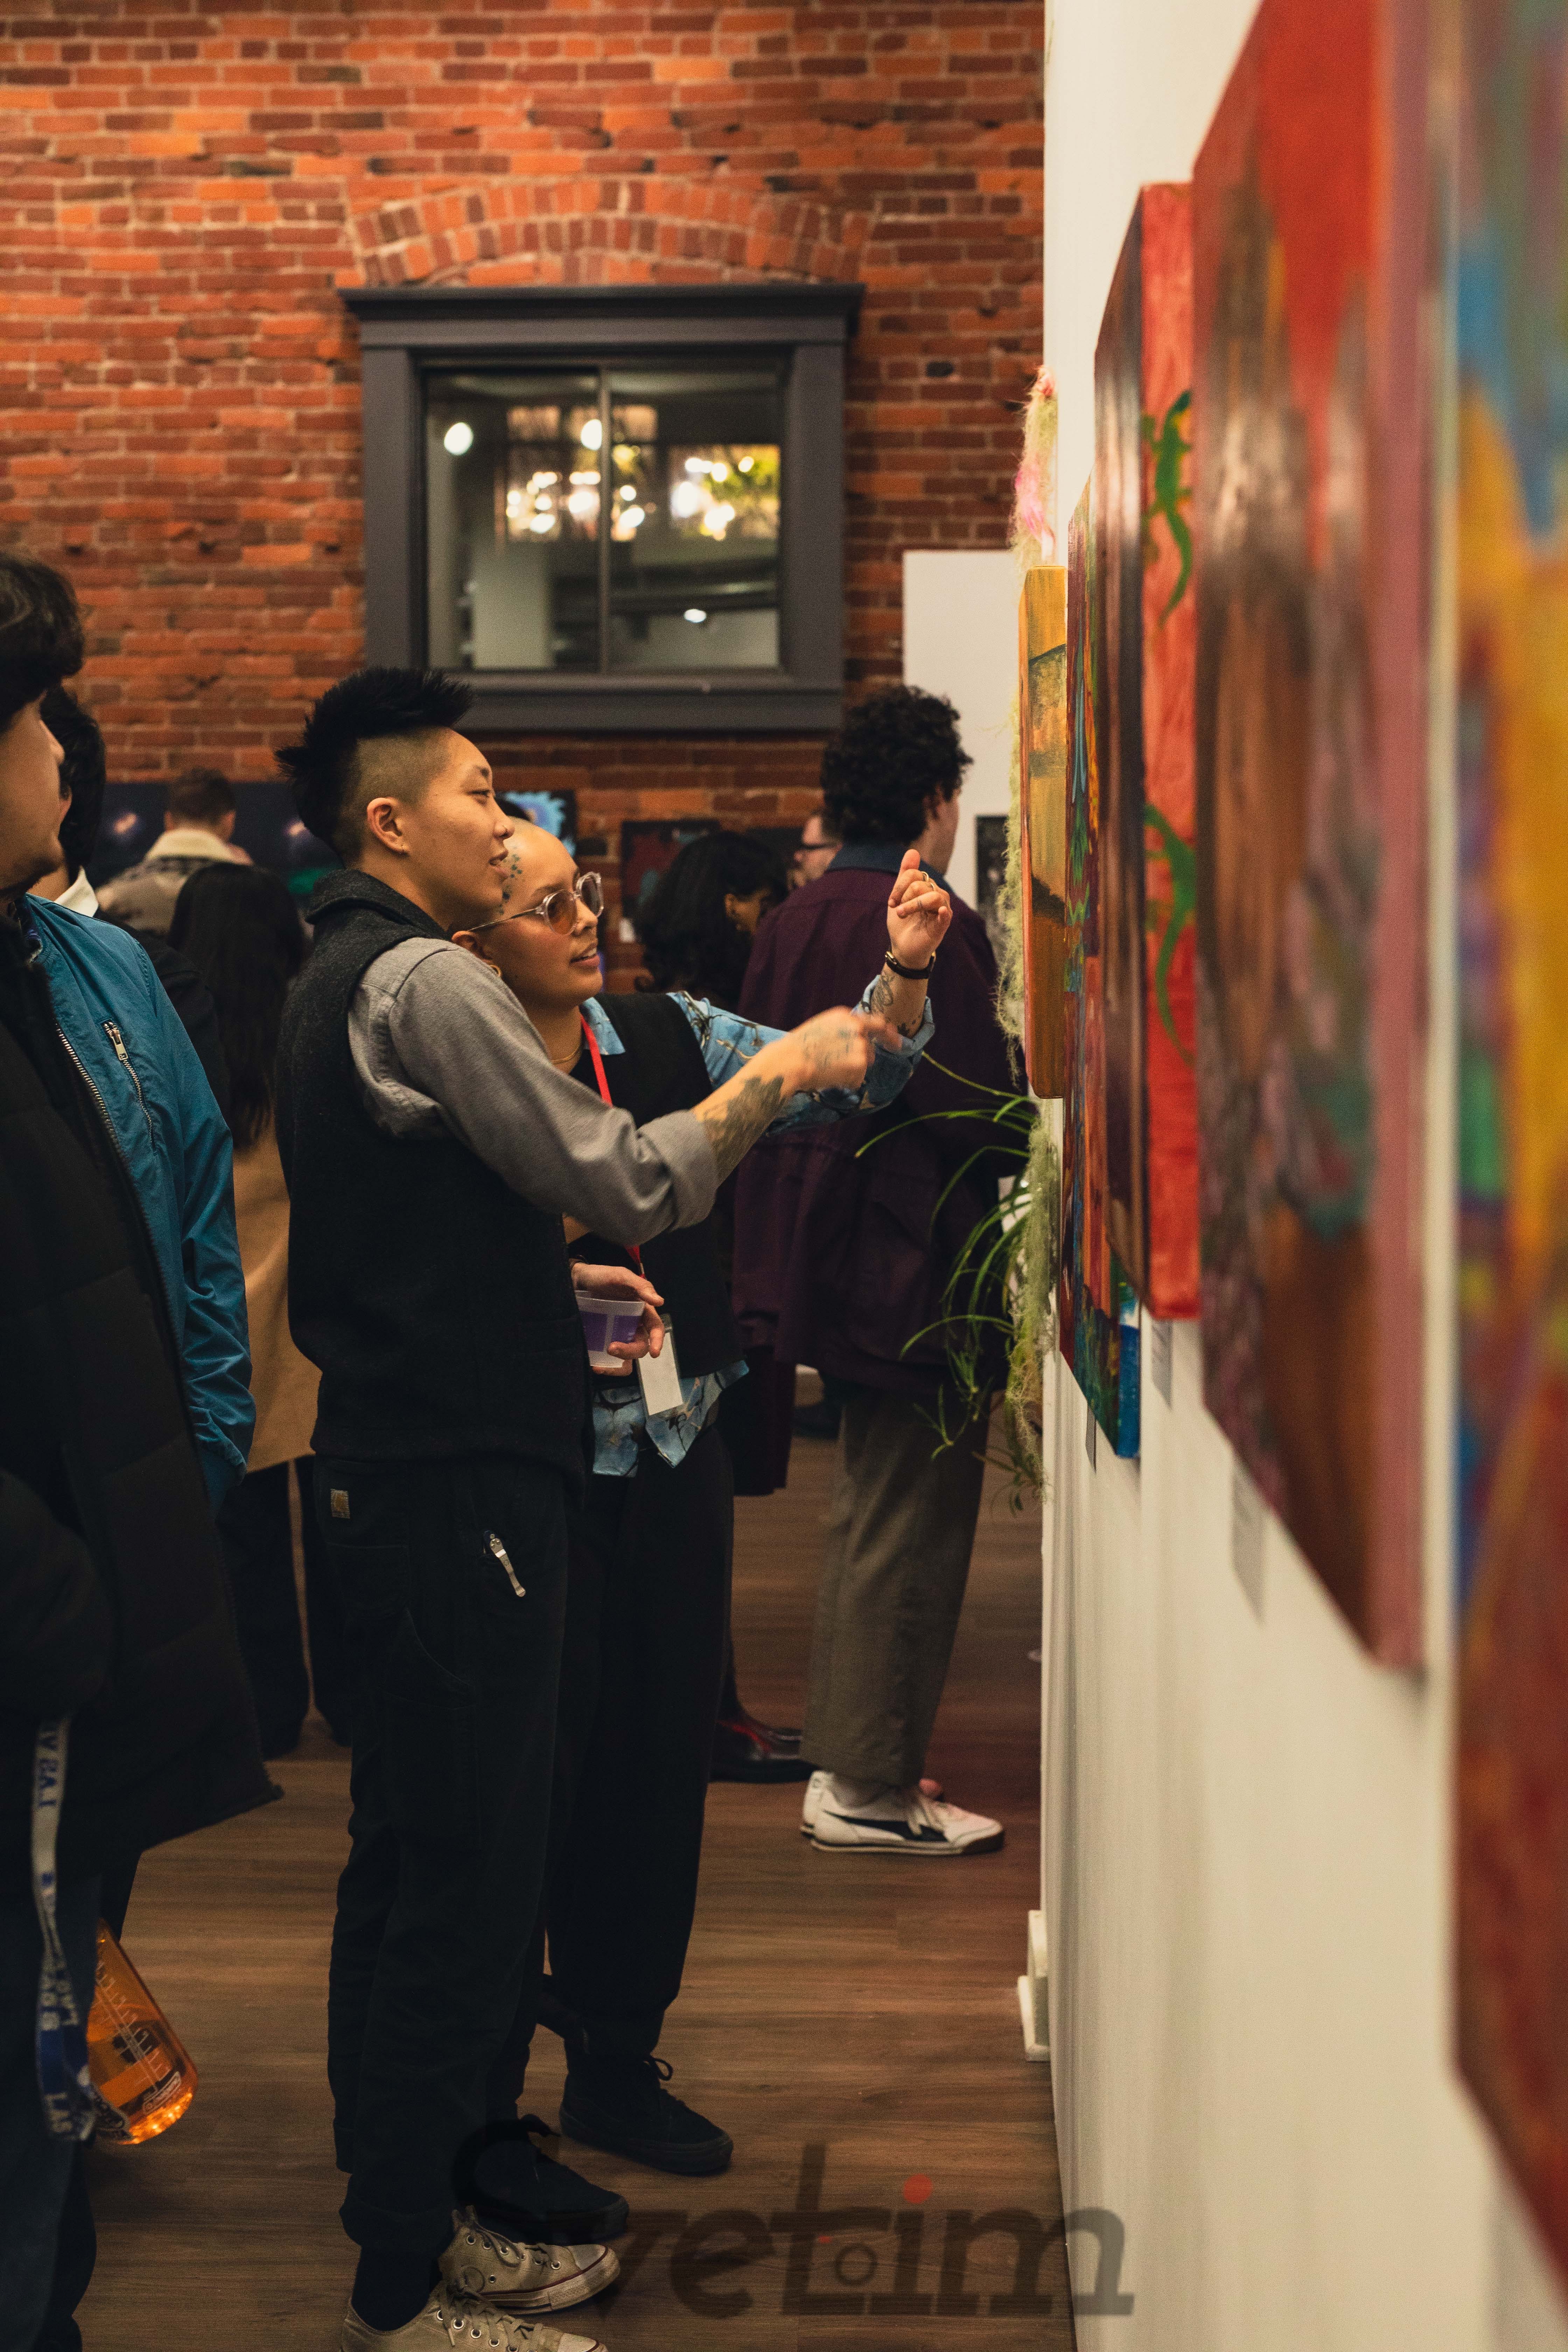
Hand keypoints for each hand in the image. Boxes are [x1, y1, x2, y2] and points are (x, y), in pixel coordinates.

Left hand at [569, 1262, 666, 1358]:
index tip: (654, 1353)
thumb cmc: (601, 1276)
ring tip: (600, 1366)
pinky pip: (608, 1360)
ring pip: (626, 1359)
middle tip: (611, 1348)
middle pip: (640, 1347)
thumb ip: (641, 1287)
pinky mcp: (602, 1341)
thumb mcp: (621, 1276)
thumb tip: (660, 1301)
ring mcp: (617, 1335)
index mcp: (642, 1311)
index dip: (658, 1341)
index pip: (656, 1329)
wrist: (575, 1281)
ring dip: (616, 1366)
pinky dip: (604, 1365)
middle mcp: (633, 1326)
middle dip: (629, 1352)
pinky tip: (594, 1364)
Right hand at [784, 1007, 898, 1092]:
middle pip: (868, 1049)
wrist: (791, 1061)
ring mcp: (860, 1046)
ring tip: (829, 1069)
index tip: (896, 1041)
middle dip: (858, 1059)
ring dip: (852, 1070)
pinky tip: (831, 1076)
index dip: (888, 1034)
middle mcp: (857, 1029)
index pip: (877, 1023)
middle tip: (836, 1064)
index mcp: (847, 1016)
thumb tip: (857, 1037)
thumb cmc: (799, 1046)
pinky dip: (847, 1081)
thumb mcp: (822, 1026)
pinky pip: (858, 1079)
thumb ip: (843, 1029)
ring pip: (864, 1064)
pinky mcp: (860, 1065)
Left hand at [886, 846, 950, 967]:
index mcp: (927, 887)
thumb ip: (905, 875)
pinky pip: (945, 914)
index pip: (916, 874)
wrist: (903, 948)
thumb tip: (912, 851)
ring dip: (913, 905)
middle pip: (920, 884)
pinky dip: (942, 911)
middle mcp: (937, 895)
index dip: (900, 886)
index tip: (891, 901)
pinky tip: (939, 911)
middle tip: (897, 911)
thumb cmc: (903, 923)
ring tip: (902, 914)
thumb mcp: (899, 897)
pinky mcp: (943, 925)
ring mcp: (941, 910)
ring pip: (932, 896)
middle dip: (904, 897)